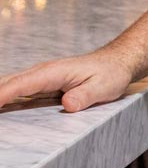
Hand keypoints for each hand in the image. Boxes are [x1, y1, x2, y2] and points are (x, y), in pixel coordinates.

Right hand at [0, 49, 138, 112]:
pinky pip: (14, 91)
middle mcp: (40, 73)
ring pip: (6, 85)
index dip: (0, 95)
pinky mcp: (39, 84)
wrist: (116, 62)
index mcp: (52, 73)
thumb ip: (86, 95)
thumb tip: (68, 104)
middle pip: (5, 83)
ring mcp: (37, 78)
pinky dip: (0, 97)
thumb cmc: (110, 75)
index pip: (19, 85)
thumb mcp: (105, 87)